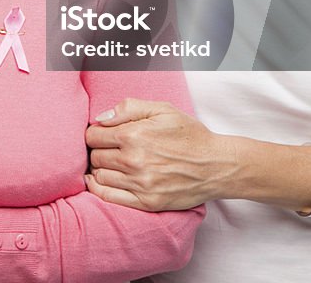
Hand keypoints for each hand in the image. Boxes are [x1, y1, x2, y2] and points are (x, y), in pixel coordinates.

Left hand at [85, 98, 230, 210]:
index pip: (93, 136)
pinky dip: (98, 189)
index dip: (95, 133)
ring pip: (99, 176)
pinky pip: (109, 197)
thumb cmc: (190, 135)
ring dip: (99, 169)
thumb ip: (128, 108)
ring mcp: (140, 184)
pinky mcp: (146, 202)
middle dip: (97, 151)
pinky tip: (99, 181)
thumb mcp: (162, 109)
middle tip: (107, 149)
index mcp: (134, 135)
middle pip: (94, 156)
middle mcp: (133, 160)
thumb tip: (99, 119)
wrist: (217, 165)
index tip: (103, 135)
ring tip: (109, 163)